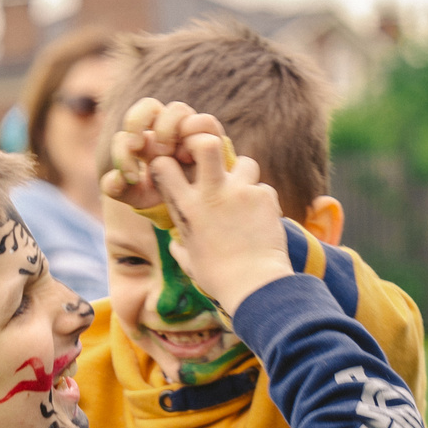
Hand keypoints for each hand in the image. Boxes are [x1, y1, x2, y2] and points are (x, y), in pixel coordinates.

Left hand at [102, 100, 228, 217]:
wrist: (197, 202)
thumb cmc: (165, 194)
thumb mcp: (139, 197)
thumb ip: (119, 190)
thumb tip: (116, 180)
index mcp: (143, 140)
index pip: (125, 136)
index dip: (122, 154)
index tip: (130, 177)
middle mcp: (164, 127)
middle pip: (148, 105)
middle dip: (137, 122)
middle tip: (137, 147)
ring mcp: (188, 128)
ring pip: (177, 109)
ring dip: (167, 128)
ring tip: (166, 153)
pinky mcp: (210, 134)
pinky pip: (204, 121)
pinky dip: (194, 133)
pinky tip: (187, 156)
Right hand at [149, 132, 290, 314]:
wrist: (254, 286)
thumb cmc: (218, 278)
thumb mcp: (190, 262)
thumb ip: (181, 248)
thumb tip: (175, 246)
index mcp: (186, 207)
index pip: (163, 164)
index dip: (169, 161)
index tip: (178, 170)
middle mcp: (211, 193)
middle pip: (206, 142)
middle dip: (207, 141)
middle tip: (212, 155)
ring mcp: (240, 192)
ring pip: (245, 161)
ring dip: (244, 175)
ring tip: (245, 197)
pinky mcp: (264, 197)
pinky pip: (264, 188)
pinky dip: (263, 200)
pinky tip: (262, 220)